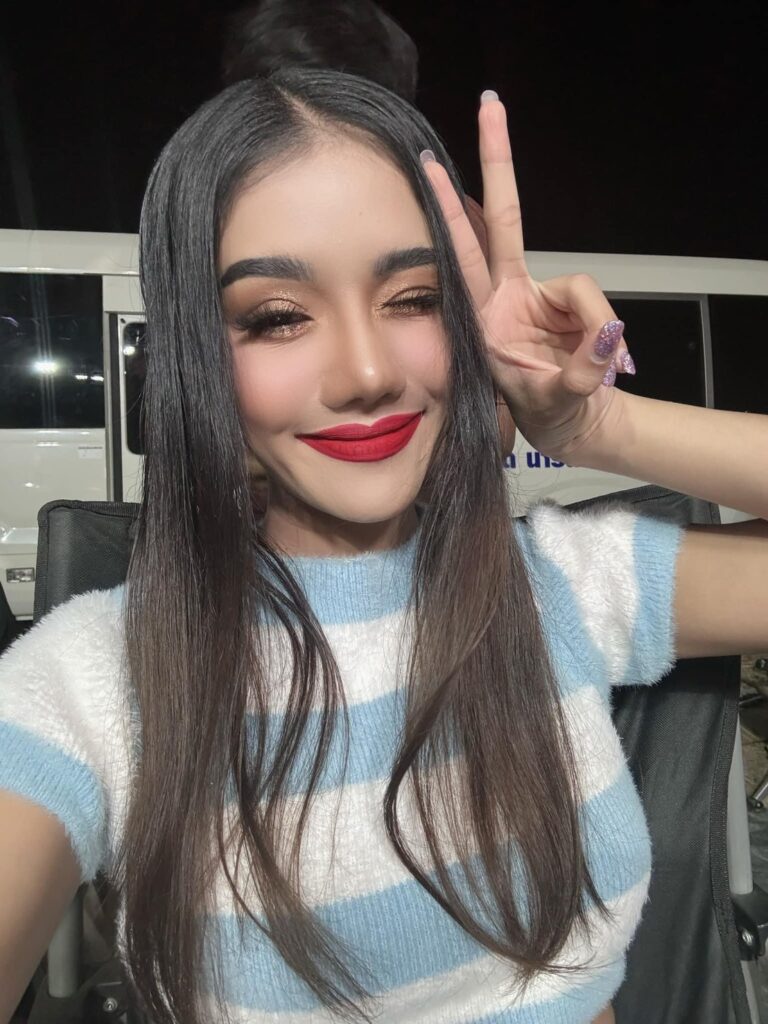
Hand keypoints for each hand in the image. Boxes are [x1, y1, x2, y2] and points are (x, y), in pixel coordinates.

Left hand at [422, 92, 634, 462]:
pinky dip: (604, 332)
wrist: (568, 424)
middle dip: (498, 160)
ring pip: (579, 286)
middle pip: (505, 219)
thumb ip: (583, 367)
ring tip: (590, 370)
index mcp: (486, 318)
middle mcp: (507, 296)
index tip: (430, 170)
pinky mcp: (566, 301)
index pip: (469, 252)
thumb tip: (609, 331)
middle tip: (490, 103)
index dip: (455, 211)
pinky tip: (601, 360)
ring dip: (592, 327)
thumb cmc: (545, 410)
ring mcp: (538, 296)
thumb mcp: (557, 397)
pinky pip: (595, 303)